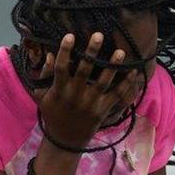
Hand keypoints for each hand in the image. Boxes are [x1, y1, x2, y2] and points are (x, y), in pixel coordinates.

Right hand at [36, 33, 140, 147]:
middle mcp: (75, 95)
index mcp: (59, 90)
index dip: (65, 51)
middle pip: (84, 70)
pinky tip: (133, 72)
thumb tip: (49, 55)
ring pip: (103, 81)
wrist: (65, 140)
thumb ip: (45, 76)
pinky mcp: (102, 110)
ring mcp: (90, 103)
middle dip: (92, 52)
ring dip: (112, 66)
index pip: (61, 67)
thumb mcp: (42, 96)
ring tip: (121, 52)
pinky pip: (116, 96)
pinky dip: (126, 84)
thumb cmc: (52, 114)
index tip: (70, 35)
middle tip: (98, 35)